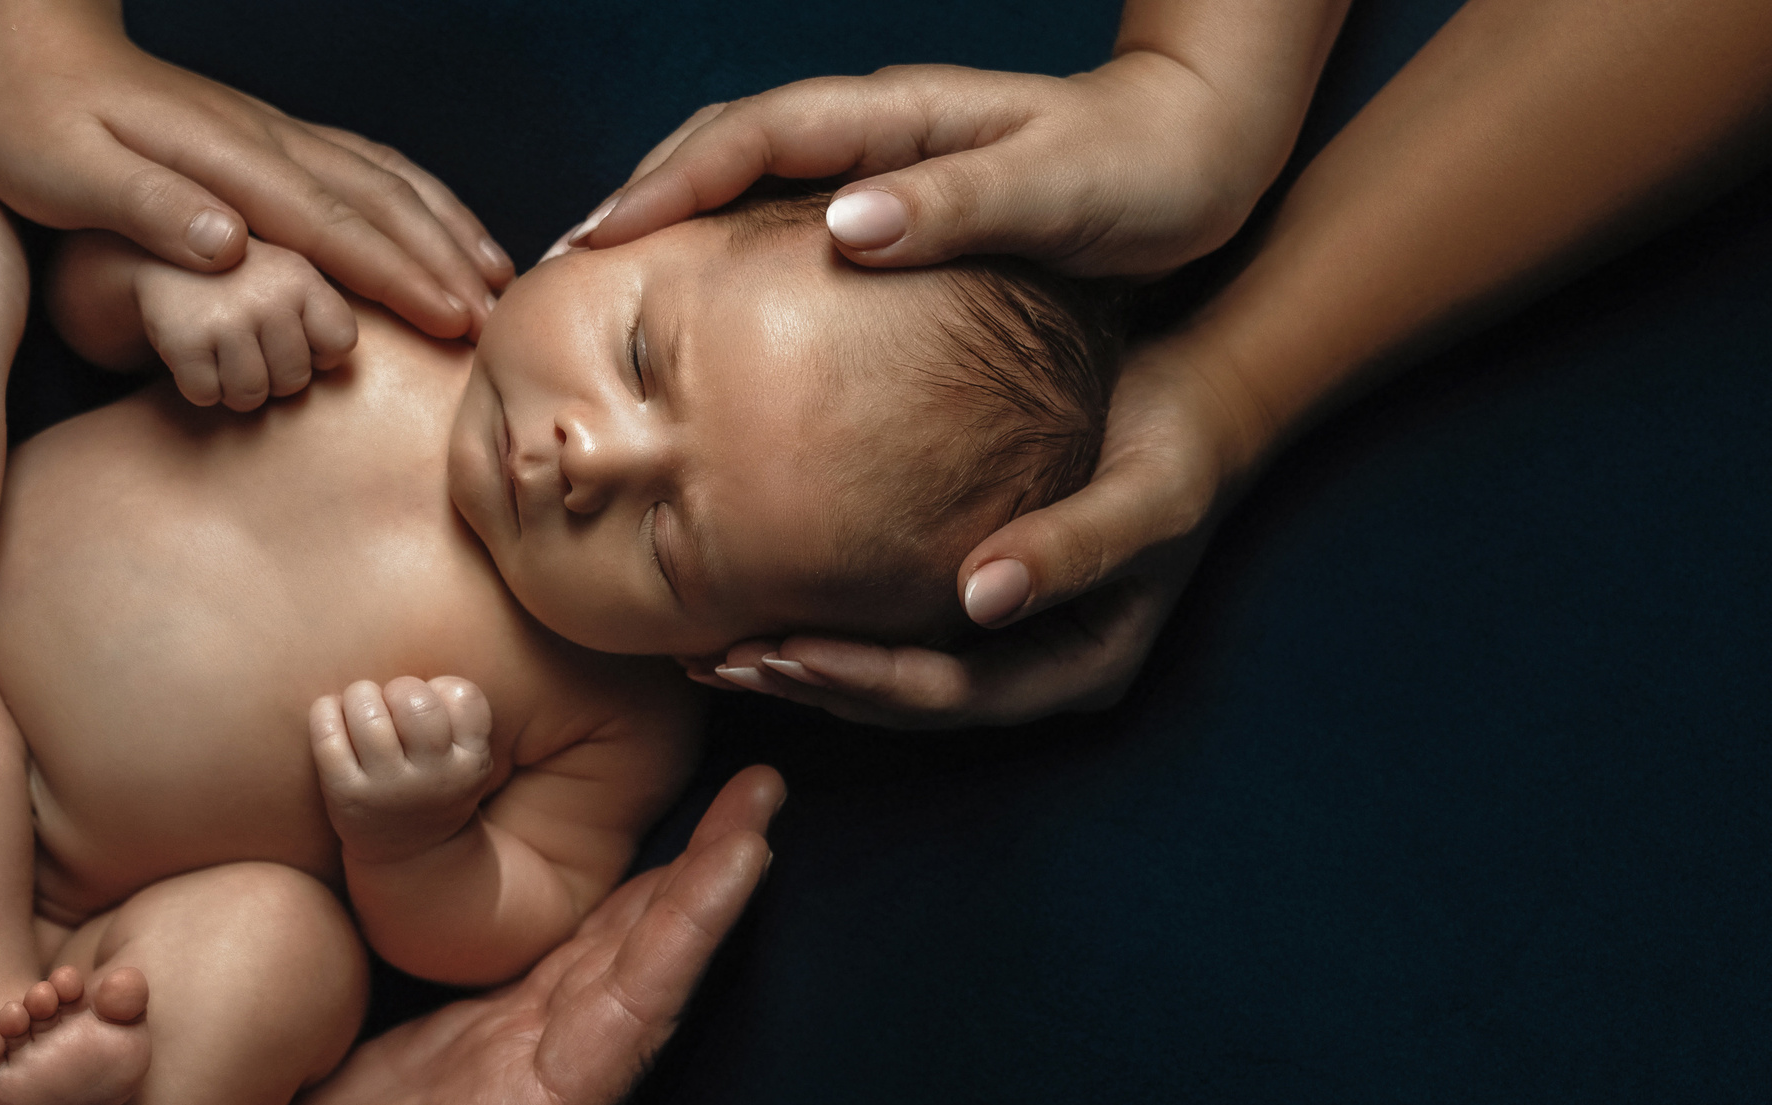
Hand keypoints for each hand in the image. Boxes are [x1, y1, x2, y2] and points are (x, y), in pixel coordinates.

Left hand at [0, 0, 507, 340]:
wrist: (27, 44)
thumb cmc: (31, 120)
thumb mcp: (63, 173)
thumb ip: (149, 209)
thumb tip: (230, 247)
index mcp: (227, 162)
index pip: (333, 227)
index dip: (399, 277)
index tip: (452, 320)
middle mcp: (268, 143)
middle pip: (379, 205)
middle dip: (443, 263)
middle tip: (494, 322)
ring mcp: (275, 134)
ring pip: (385, 179)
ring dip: (446, 228)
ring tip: (497, 277)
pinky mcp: (269, 136)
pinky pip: (366, 165)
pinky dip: (418, 198)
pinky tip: (440, 224)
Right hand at [107, 765, 783, 1104]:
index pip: (637, 1009)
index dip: (697, 926)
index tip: (756, 844)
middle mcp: (529, 1091)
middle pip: (638, 967)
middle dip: (703, 879)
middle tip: (764, 787)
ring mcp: (488, 1065)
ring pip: (592, 955)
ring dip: (655, 881)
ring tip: (714, 802)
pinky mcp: (437, 1046)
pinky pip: (523, 957)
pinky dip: (566, 899)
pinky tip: (582, 850)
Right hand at [135, 236, 358, 408]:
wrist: (148, 249)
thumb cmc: (237, 277)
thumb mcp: (289, 275)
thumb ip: (329, 311)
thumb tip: (402, 335)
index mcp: (303, 274)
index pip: (340, 345)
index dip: (318, 351)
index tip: (294, 332)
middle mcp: (269, 292)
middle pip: (295, 380)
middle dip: (273, 373)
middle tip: (245, 336)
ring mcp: (226, 317)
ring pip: (251, 396)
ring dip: (234, 384)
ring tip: (220, 343)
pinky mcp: (184, 338)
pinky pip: (208, 395)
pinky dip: (199, 384)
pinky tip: (192, 348)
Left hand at [311, 675, 495, 863]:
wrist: (411, 854)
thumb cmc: (436, 782)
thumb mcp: (467, 757)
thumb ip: (457, 712)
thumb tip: (408, 683)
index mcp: (470, 764)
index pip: (463, 697)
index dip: (441, 689)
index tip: (431, 705)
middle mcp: (433, 779)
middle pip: (415, 702)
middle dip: (398, 688)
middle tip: (391, 703)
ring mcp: (387, 789)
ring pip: (368, 713)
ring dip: (361, 695)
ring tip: (362, 707)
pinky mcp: (345, 796)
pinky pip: (327, 735)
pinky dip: (325, 711)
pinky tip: (331, 714)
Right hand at [563, 53, 1297, 274]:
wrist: (1212, 149)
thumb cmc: (1146, 172)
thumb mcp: (1058, 193)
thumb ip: (955, 209)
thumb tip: (841, 229)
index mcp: (899, 120)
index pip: (751, 138)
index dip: (666, 187)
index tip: (594, 244)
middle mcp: (881, 136)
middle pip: (726, 152)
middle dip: (640, 203)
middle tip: (559, 275)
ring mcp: (891, 170)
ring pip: (751, 188)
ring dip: (676, 229)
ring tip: (610, 297)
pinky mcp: (912, 212)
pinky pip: (795, 226)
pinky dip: (737, 258)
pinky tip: (717, 316)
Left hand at [688, 339, 1249, 725]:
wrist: (1198, 401)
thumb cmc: (1180, 443)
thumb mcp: (1147, 495)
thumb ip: (1072, 547)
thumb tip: (983, 598)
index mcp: (1077, 668)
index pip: (950, 696)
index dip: (862, 681)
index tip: (779, 652)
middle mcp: (1033, 672)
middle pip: (903, 702)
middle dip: (808, 685)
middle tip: (712, 660)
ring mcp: (1003, 644)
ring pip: (884, 675)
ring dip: (798, 665)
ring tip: (706, 648)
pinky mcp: (971, 601)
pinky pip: (885, 627)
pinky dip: (819, 619)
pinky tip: (751, 596)